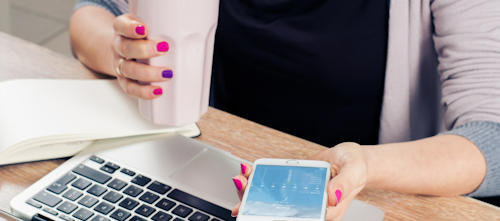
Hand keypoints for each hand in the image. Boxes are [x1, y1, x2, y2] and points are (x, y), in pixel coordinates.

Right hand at [112, 14, 172, 98]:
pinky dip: (144, 91)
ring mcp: (120, 65)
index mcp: (122, 29)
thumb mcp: (147, 25)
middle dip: (144, 50)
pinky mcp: (125, 81)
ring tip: (166, 74)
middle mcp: (119, 47)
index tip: (144, 29)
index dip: (131, 28)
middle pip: (125, 48)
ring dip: (148, 73)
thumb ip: (160, 25)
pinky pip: (131, 88)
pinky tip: (157, 90)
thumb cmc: (141, 37)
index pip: (121, 26)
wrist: (124, 50)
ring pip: (128, 70)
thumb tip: (186, 29)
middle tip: (163, 48)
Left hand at [230, 143, 367, 219]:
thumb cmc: (355, 166)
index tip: (256, 210)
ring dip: (254, 191)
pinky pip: (275, 184)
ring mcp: (300, 196)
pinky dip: (261, 178)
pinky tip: (250, 172)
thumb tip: (332, 195)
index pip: (296, 218)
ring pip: (273, 199)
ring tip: (241, 180)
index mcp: (324, 211)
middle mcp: (309, 207)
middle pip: (279, 212)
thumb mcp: (354, 171)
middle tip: (241, 193)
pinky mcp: (294, 185)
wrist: (352, 159)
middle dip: (256, 204)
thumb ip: (344, 184)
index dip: (274, 216)